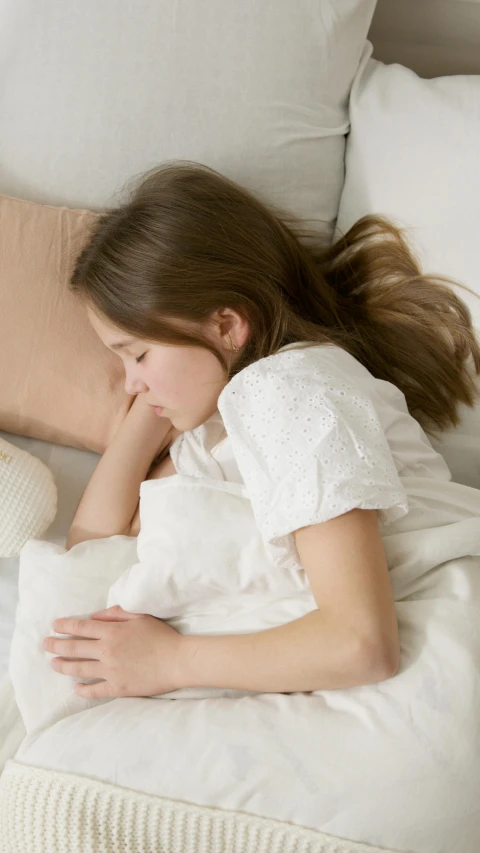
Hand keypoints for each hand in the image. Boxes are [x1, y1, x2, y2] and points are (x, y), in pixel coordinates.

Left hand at [43, 605, 186, 698]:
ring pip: (79, 669)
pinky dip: (82, 690)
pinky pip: (94, 690)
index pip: (81, 627)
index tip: (53, 626)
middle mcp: (107, 651)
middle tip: (44, 644)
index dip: (65, 626)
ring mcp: (110, 671)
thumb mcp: (139, 617)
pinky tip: (75, 688)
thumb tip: (96, 616)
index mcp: (112, 631)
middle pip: (75, 647)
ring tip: (53, 664)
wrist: (177, 660)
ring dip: (63, 666)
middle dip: (56, 645)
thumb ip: (116, 614)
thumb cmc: (161, 636)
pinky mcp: (118, 687)